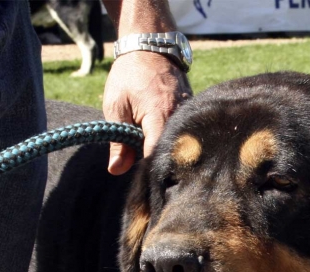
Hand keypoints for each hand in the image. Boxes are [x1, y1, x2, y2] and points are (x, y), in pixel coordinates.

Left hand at [103, 51, 191, 174]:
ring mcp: (190, 117)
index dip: (149, 174)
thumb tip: (116, 170)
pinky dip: (175, 146)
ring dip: (169, 158)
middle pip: (172, 156)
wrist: (151, 46)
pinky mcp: (193, 115)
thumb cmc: (129, 74)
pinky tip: (168, 152)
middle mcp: (180, 118)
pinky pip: (185, 138)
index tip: (142, 188)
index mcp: (160, 116)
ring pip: (180, 148)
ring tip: (158, 167)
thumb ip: (118, 141)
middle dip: (159, 169)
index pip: (156, 156)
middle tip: (148, 185)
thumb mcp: (116, 106)